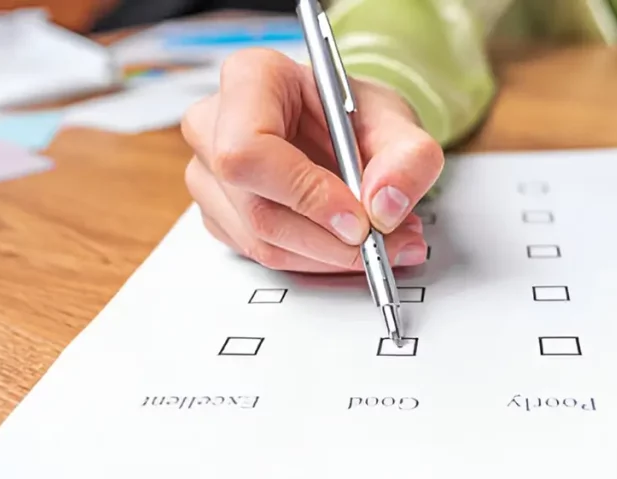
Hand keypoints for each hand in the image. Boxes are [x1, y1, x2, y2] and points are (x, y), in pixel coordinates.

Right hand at [181, 48, 443, 272]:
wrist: (345, 131)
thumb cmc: (354, 115)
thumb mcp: (397, 123)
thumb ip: (407, 158)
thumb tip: (385, 206)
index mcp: (250, 78)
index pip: (250, 149)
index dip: (305, 194)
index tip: (357, 219)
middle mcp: (214, 125)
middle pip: (258, 208)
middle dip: (331, 240)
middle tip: (386, 243)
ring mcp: (209, 174)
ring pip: (263, 242)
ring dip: (331, 256)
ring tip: (384, 243)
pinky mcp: (220, 215)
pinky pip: (266, 255)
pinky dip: (317, 261)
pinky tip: (350, 244)